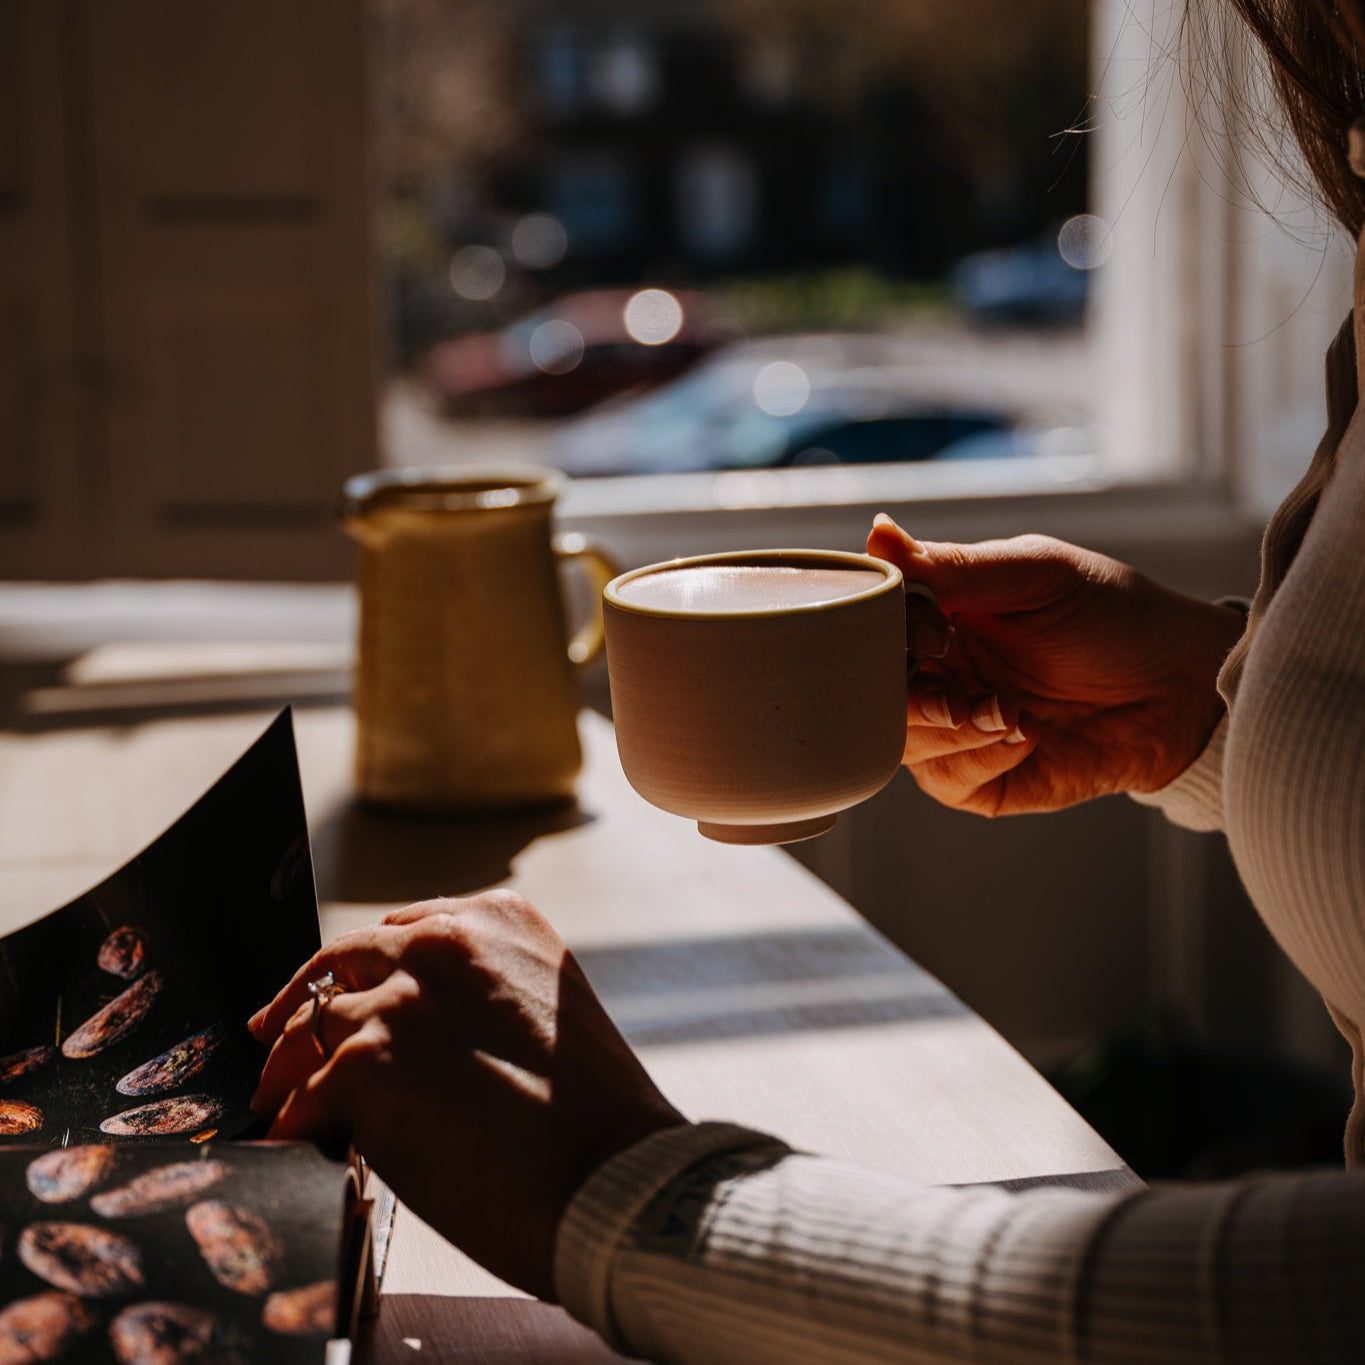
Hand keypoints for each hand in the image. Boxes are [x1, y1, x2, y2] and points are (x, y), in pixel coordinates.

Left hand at [248, 892, 684, 1299]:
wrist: (611, 1178)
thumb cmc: (595, 1114)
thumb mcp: (550, 1005)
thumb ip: (485, 988)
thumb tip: (417, 1026)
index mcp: (499, 919)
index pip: (401, 928)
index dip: (365, 967)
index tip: (344, 987)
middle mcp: (445, 942)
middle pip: (342, 959)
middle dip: (305, 1000)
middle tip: (275, 1033)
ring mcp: (402, 1000)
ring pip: (312, 1025)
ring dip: (289, 1067)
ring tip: (277, 1097)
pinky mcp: (367, 1065)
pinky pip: (304, 1093)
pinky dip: (294, 1121)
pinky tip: (292, 1142)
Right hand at [867, 516, 1244, 815]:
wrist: (1180, 684)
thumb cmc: (1112, 615)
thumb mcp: (1033, 574)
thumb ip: (953, 566)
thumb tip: (877, 533)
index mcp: (933, 619)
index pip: (868, 630)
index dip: (881, 636)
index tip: (930, 632)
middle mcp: (934, 675)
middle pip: (871, 695)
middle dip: (907, 696)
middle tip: (953, 693)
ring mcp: (952, 731)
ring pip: (900, 743)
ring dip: (948, 729)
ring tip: (1005, 711)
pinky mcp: (981, 780)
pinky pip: (948, 780)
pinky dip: (981, 757)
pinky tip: (1026, 733)